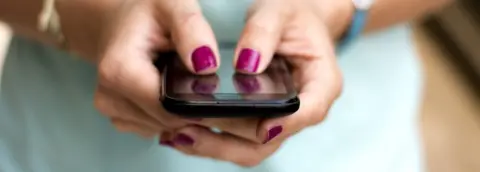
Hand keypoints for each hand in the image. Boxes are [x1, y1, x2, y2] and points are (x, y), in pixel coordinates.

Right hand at [58, 0, 231, 137]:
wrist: (122, 23)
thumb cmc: (147, 15)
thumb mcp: (174, 7)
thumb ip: (192, 31)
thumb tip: (206, 66)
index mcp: (120, 70)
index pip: (167, 108)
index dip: (194, 103)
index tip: (208, 86)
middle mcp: (109, 95)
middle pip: (166, 121)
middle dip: (188, 106)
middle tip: (194, 77)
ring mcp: (111, 110)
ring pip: (163, 128)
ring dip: (179, 111)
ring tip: (178, 80)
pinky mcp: (119, 117)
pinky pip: (155, 128)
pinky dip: (168, 115)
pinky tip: (168, 92)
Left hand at [160, 0, 344, 166]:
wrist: (291, 21)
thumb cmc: (291, 15)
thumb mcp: (279, 12)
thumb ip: (263, 33)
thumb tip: (246, 64)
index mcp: (321, 82)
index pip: (309, 111)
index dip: (285, 123)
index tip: (260, 126)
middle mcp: (302, 108)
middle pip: (270, 139)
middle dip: (229, 141)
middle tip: (188, 130)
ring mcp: (280, 119)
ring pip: (250, 147)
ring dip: (214, 146)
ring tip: (177, 134)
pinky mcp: (260, 120)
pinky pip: (238, 140)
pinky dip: (211, 139)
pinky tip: (183, 130)